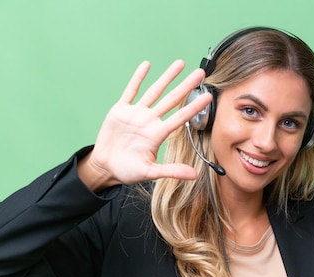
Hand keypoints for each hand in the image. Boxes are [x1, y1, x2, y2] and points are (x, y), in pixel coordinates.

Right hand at [78, 60, 212, 190]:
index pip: (180, 118)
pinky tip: (147, 66)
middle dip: (186, 85)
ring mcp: (136, 114)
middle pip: (171, 99)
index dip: (193, 107)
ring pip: (154, 91)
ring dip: (166, 77)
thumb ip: (171, 171)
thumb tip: (194, 176)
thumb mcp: (150, 173)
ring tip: (180, 64)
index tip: (207, 97)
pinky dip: (138, 78)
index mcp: (157, 134)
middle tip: (201, 72)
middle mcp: (149, 121)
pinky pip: (131, 91)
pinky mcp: (120, 110)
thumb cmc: (128, 170)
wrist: (106, 166)